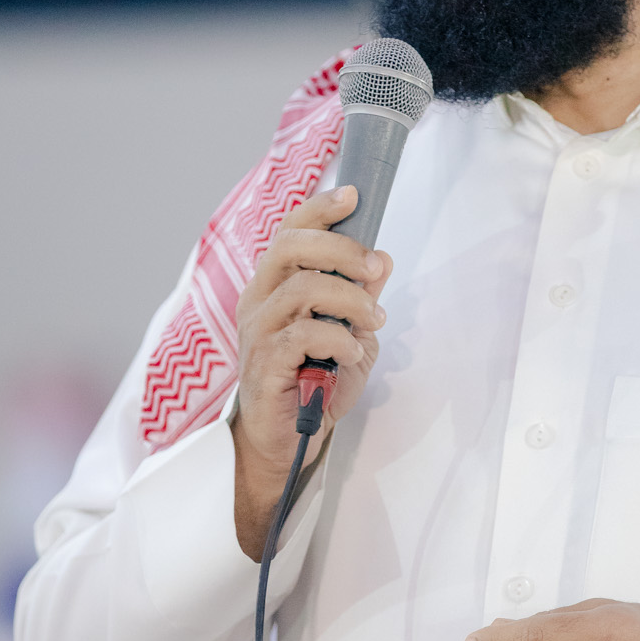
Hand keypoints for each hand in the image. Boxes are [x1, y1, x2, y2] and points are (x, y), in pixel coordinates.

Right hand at [232, 185, 390, 558]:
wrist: (285, 445)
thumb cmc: (312, 387)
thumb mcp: (347, 336)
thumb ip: (359, 299)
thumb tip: (382, 260)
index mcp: (272, 287)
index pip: (289, 232)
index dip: (319, 209)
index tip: (354, 195)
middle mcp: (258, 302)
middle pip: (289, 246)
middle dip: (341, 248)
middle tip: (376, 266)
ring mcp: (257, 332)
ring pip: (303, 288)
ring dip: (351, 299)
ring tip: (373, 320)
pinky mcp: (264, 364)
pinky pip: (303, 334)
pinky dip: (338, 338)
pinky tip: (353, 353)